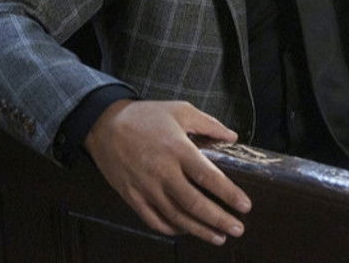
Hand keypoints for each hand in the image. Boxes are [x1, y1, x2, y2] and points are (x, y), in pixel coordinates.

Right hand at [85, 100, 250, 244]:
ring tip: (218, 238)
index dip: (229, 194)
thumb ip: (210, 124)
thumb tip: (233, 137)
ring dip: (199, 230)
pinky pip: (153, 219)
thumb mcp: (181, 111)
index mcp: (178, 150)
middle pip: (195, 203)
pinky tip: (185, 231)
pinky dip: (171, 229)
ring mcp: (146, 187)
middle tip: (238, 229)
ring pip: (176, 217)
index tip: (246, 206)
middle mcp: (163, 172)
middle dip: (219, 219)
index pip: (209, 178)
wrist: (103, 124)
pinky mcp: (131, 196)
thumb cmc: (145, 116)